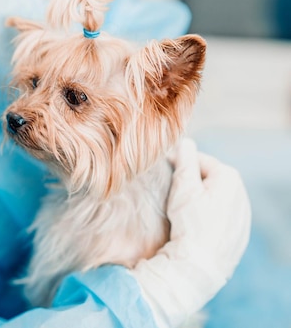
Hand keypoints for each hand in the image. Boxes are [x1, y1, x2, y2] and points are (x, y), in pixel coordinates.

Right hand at [131, 138, 250, 327]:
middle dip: (191, 183)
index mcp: (229, 177)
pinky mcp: (239, 234)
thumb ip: (184, 160)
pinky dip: (208, 217)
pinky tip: (195, 226)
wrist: (200, 265)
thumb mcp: (182, 186)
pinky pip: (220, 217)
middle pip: (208, 179)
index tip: (165, 174)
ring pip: (215, 198)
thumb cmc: (190, 223)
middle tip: (172, 196)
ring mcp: (242, 215)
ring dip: (200, 200)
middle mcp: (241, 193)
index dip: (179, 164)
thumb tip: (185, 142)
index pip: (199, 160)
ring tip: (182, 213)